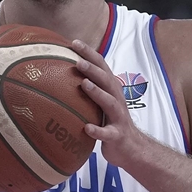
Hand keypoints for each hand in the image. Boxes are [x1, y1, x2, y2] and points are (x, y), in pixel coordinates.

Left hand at [70, 40, 148, 167]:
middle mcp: (116, 100)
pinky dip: (98, 130)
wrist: (133, 148)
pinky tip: (86, 128)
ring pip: (110, 103)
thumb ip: (87, 88)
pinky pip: (107, 133)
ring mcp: (118, 118)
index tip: (73, 42)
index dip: (89, 54)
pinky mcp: (117, 136)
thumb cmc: (111, 122)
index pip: (101, 67)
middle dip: (93, 70)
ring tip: (84, 84)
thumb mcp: (101, 102)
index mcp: (111, 90)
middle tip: (77, 61)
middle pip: (106, 81)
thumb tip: (58, 75)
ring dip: (97, 93)